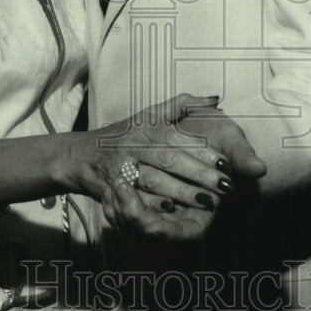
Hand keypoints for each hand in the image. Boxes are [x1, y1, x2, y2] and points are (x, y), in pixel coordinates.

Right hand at [72, 93, 263, 237]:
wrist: (82, 155)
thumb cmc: (124, 135)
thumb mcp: (150, 115)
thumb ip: (183, 105)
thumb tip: (215, 98)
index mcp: (147, 128)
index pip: (179, 139)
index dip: (204, 152)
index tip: (228, 164)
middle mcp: (134, 146)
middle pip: (169, 160)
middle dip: (199, 174)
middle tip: (227, 187)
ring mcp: (121, 168)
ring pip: (154, 181)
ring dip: (182, 193)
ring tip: (210, 202)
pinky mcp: (111, 188)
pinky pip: (135, 199)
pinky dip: (153, 206)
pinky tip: (173, 211)